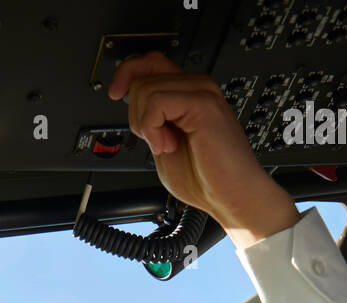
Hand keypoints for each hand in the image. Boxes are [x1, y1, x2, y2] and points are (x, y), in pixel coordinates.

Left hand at [108, 52, 299, 246]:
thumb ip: (150, 120)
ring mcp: (201, 92)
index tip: (116, 95)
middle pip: (142, 78)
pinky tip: (168, 145)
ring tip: (167, 146)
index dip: (127, 73)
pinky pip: (157, 102)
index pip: (150, 62)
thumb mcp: (163, 144)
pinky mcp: (203, 103)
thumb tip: (128, 100)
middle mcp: (196, 87)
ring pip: (146, 89)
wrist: (231, 196)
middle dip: (136, 115)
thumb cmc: (205, 179)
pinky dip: (153, 129)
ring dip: (146, 125)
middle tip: (158, 141)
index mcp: (188, 93)